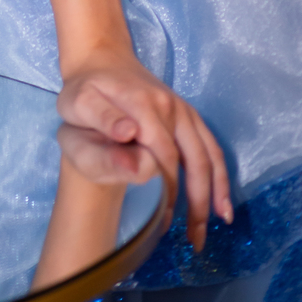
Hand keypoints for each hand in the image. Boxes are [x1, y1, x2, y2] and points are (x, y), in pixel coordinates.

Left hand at [58, 50, 231, 250]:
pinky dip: (220, 176)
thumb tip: (132, 133)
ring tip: (207, 231)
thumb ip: (103, 120)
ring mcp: (182, 109)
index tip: (160, 221)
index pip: (164, 156)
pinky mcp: (188, 114)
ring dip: (213, 195)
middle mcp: (169, 105)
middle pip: (193, 160)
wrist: (100, 60)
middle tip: (191, 240)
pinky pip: (212, 147)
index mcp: (142, 104)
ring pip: (208, 156)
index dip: (166, 191)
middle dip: (196, 204)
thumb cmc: (84, 90)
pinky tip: (222, 205)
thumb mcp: (79, 103)